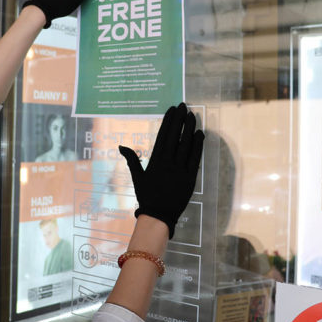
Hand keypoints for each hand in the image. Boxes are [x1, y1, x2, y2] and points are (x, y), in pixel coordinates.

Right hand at [119, 103, 203, 238]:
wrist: (159, 215)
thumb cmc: (147, 196)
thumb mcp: (137, 177)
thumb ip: (132, 160)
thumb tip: (121, 146)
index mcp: (155, 161)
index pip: (163, 136)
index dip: (168, 121)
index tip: (172, 110)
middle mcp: (167, 163)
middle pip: (175, 136)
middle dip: (179, 120)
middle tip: (183, 106)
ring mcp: (179, 170)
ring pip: (186, 145)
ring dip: (190, 129)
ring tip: (192, 115)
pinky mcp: (190, 178)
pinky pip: (195, 158)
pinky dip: (198, 145)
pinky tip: (200, 133)